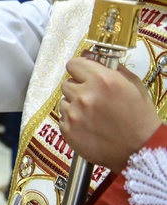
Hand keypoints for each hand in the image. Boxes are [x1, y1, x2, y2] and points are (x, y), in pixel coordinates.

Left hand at [59, 54, 162, 171]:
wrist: (140, 150)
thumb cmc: (140, 117)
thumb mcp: (133, 85)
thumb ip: (110, 68)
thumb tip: (89, 54)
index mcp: (102, 80)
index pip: (73, 64)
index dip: (79, 69)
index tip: (84, 74)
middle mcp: (85, 95)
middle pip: (67, 83)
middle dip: (78, 88)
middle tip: (93, 99)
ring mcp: (74, 114)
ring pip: (64, 101)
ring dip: (74, 105)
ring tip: (93, 115)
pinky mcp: (68, 130)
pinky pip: (63, 118)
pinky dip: (72, 121)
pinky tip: (89, 126)